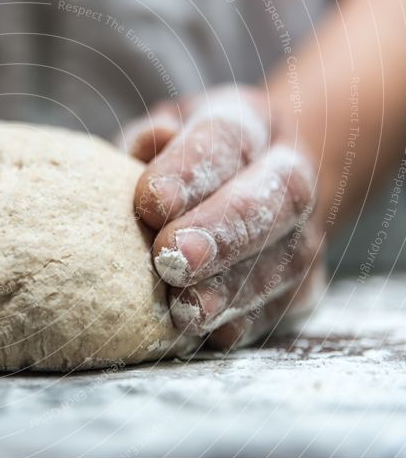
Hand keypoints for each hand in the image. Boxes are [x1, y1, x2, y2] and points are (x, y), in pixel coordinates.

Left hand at [126, 85, 324, 348]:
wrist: (260, 176)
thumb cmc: (187, 157)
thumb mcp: (165, 134)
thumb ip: (150, 140)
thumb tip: (151, 139)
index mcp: (247, 124)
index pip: (225, 139)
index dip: (190, 172)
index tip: (150, 203)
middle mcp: (289, 171)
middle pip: (272, 198)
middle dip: (222, 232)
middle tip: (171, 259)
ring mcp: (305, 229)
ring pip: (285, 259)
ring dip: (232, 290)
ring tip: (185, 311)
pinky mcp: (307, 281)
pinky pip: (284, 305)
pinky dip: (246, 322)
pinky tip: (209, 334)